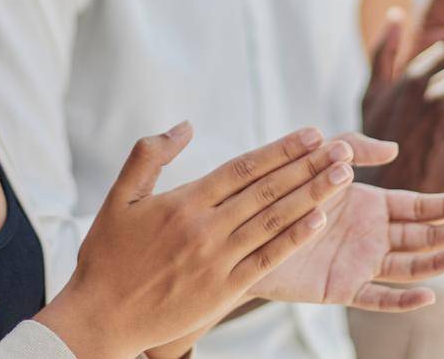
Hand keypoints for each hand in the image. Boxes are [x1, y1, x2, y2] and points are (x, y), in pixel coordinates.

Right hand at [36, 124, 351, 358]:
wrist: (100, 317)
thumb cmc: (106, 255)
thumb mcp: (118, 197)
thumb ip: (149, 155)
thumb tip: (185, 126)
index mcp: (183, 201)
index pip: (243, 167)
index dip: (281, 150)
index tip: (311, 134)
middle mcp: (205, 227)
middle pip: (267, 190)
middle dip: (308, 167)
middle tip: (343, 149)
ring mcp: (216, 259)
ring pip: (273, 221)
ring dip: (311, 197)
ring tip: (342, 178)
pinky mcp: (223, 290)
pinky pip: (266, 259)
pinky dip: (293, 240)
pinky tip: (319, 222)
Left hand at [253, 135, 443, 311]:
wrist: (244, 225)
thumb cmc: (284, 189)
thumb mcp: (320, 159)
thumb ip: (353, 148)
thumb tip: (395, 150)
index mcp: (372, 206)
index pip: (420, 207)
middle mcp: (372, 236)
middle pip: (424, 235)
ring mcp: (359, 263)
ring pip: (408, 265)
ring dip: (438, 261)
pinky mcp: (340, 287)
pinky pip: (376, 297)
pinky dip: (402, 299)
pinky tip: (428, 296)